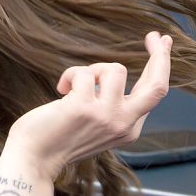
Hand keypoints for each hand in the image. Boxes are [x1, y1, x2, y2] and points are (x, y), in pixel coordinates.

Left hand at [1, 31, 172, 179]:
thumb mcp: (97, 125)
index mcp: (129, 129)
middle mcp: (124, 124)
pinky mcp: (84, 108)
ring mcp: (106, 116)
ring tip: (73, 85)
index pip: (155, 93)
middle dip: (161, 55)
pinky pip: (84, 73)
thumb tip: (116, 74)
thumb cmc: (59, 137)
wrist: (34, 159)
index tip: (161, 43)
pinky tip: (61, 89)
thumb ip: (113, 105)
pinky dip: (70, 74)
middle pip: (158, 85)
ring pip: (115, 70)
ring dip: (91, 69)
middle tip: (156, 36)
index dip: (160, 65)